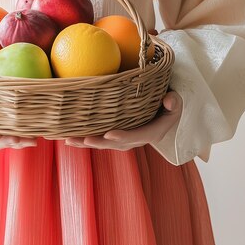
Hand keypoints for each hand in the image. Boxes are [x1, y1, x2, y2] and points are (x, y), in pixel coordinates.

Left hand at [64, 90, 181, 150]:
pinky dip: (83, 139)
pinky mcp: (114, 136)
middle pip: (115, 144)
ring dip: (86, 142)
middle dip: (98, 142)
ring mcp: (124, 139)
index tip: (109, 134)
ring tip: (68, 139)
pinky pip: (99, 139)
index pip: (136, 136)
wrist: (166, 117)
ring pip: (104, 143)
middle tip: (83, 139)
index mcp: (151, 132)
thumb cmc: (170, 106)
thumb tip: (169, 100)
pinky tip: (67, 137)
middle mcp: (135, 139)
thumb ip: (174, 102)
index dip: (123, 136)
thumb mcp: (177, 104)